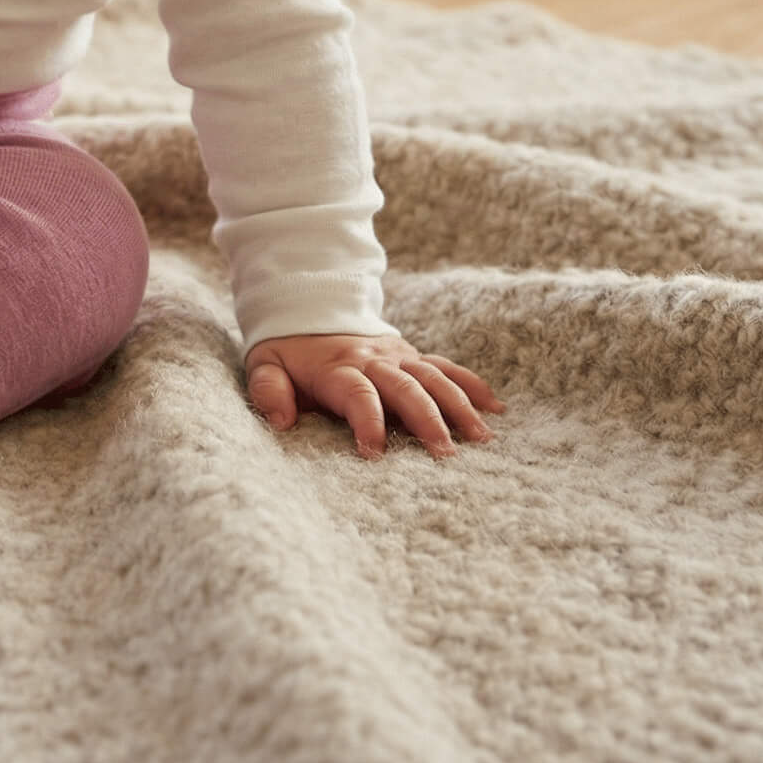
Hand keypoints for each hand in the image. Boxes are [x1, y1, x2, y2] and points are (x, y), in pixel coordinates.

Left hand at [245, 332, 502, 458]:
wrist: (306, 307)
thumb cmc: (288, 350)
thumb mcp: (265, 365)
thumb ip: (269, 391)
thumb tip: (280, 420)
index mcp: (336, 368)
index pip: (356, 395)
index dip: (366, 421)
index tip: (373, 454)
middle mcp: (373, 361)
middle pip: (405, 388)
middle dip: (426, 420)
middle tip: (445, 454)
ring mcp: (397, 357)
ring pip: (433, 377)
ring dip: (458, 405)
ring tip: (482, 438)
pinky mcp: (412, 356)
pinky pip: (445, 367)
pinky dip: (472, 384)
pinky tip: (496, 408)